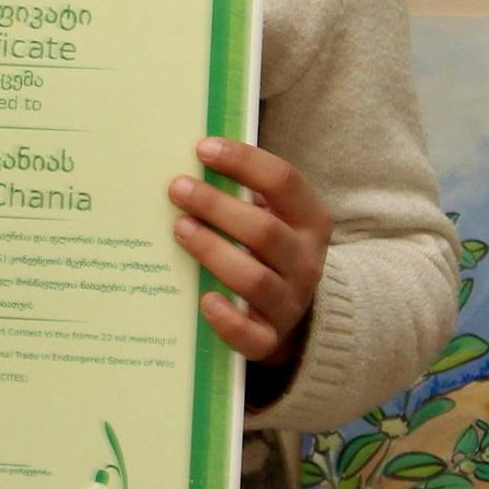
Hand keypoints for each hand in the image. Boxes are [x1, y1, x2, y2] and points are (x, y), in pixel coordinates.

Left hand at [168, 138, 331, 365]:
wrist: (289, 311)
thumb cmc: (267, 248)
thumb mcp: (272, 215)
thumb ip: (244, 191)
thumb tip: (191, 161)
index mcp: (310, 220)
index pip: (283, 181)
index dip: (243, 162)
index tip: (202, 148)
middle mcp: (306, 261)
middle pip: (263, 230)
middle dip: (216, 206)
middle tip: (177, 188)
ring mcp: (290, 302)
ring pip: (254, 279)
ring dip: (213, 251)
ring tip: (179, 229)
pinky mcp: (271, 339)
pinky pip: (252, 336)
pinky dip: (227, 320)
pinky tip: (203, 299)